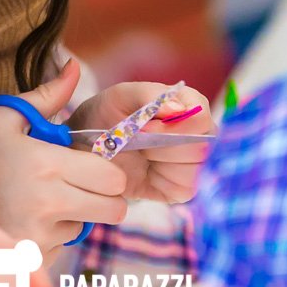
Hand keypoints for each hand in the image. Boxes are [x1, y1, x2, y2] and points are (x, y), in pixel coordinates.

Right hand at [0, 58, 128, 257]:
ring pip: (84, 228)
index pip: (113, 178)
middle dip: (103, 198)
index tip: (90, 166)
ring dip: (72, 217)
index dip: (107, 171)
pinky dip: (49, 238)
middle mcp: (49, 204)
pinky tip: (23, 221)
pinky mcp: (28, 260)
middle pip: (112, 209)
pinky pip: (58, 249)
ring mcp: (38, 237)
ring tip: (38, 202)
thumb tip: (73, 67)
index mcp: (48, 165)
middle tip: (79, 186)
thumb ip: (45, 96)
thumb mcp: (1, 118)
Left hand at [68, 81, 211, 203]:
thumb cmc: (105, 115)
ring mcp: (191, 161)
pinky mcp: (181, 186)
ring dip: (160, 165)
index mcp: (186, 103)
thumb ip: (148, 96)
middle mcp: (196, 132)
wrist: (86, 146)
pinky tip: (145, 172)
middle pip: (201, 147)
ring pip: (194, 170)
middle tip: (136, 143)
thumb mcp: (120, 96)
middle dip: (163, 147)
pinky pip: (185, 190)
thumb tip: (178, 109)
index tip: (144, 128)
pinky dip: (161, 183)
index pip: (200, 117)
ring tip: (140, 154)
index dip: (175, 126)